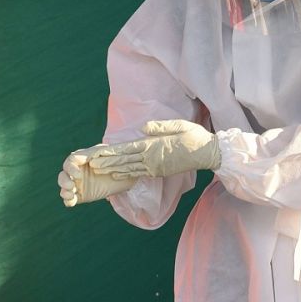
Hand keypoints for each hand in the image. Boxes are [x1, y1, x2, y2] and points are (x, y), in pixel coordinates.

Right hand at [58, 146, 132, 207]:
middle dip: (64, 181)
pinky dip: (68, 201)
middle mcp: (77, 172)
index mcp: (81, 160)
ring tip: (70, 193)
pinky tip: (71, 200)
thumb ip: (90, 154)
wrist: (128, 174)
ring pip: (64, 188)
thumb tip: (75, 157)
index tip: (78, 175)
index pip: (70, 162)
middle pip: (63, 175)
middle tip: (71, 185)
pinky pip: (70, 199)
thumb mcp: (104, 153)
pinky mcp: (82, 196)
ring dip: (64, 191)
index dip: (70, 168)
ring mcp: (79, 185)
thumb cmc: (116, 159)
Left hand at [88, 120, 219, 179]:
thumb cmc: (195, 137)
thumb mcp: (179, 125)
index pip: (127, 149)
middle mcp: (152, 158)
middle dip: (108, 163)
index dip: (111, 152)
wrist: (208, 154)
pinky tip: (119, 175)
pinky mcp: (160, 172)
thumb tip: (142, 128)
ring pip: (130, 169)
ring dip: (114, 170)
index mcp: (153, 145)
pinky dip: (127, 175)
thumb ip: (160, 127)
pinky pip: (140, 174)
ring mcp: (156, 167)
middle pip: (125, 161)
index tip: (97, 154)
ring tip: (101, 171)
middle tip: (92, 165)